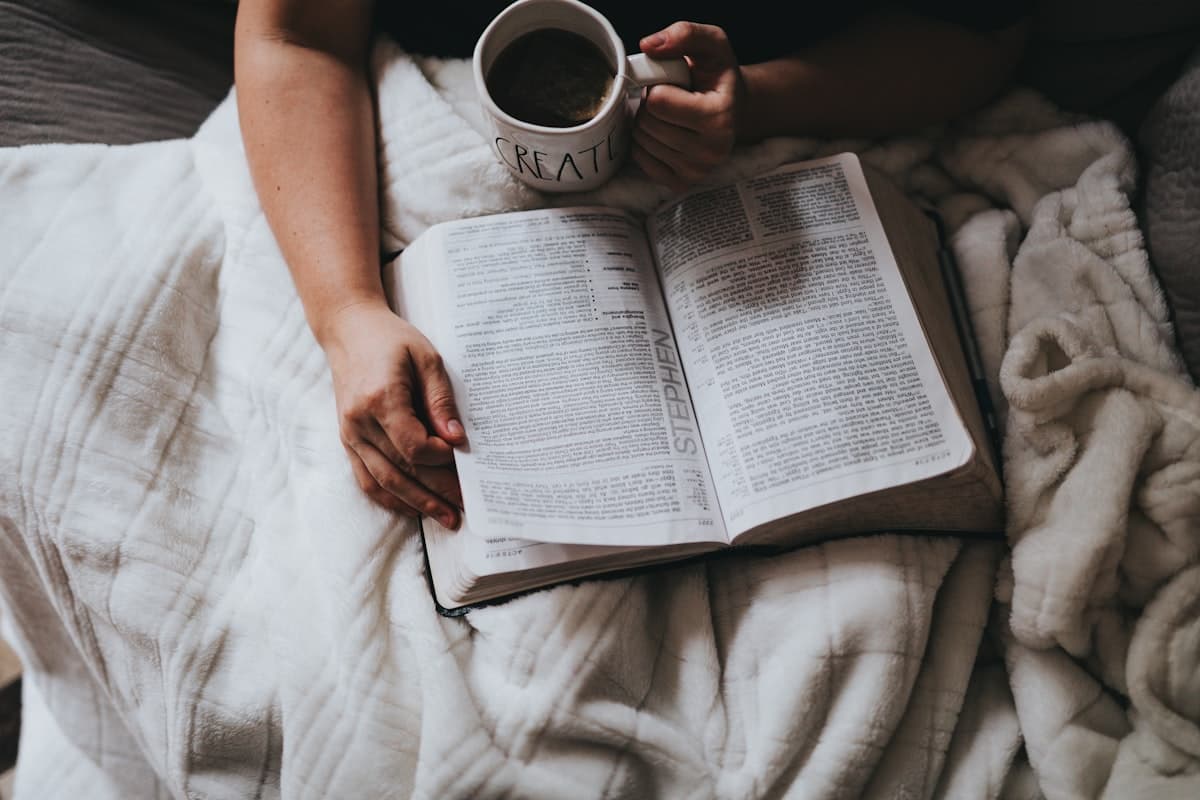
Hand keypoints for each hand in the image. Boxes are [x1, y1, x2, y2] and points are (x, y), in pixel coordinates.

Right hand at [321, 301, 466, 527]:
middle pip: (401, 470)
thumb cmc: (391, 339)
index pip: (413, 446)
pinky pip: (366, 478)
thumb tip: (456, 438)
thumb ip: (440, 399)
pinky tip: (412, 508)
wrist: (349, 330)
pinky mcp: (347, 440)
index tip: (460, 457)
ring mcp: (349, 434)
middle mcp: (359, 422)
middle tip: (464, 508)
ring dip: (416, 503)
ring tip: (445, 517)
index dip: (439, 458)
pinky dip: (389, 498)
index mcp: (380, 399)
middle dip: (436, 492)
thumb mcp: (426, 358)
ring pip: (383, 482)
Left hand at [633, 22, 744, 191]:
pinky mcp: (681, 183)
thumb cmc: (717, 76)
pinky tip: (664, 133)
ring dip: (647, 123)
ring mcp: (697, 171)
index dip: (659, 86)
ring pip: (642, 141)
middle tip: (671, 100)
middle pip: (647, 123)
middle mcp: (712, 150)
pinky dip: (645, 144)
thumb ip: (684, 34)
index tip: (676, 85)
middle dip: (651, 106)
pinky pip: (641, 160)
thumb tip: (648, 46)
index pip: (658, 101)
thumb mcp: (710, 45)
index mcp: (720, 117)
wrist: (733, 109)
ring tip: (670, 116)